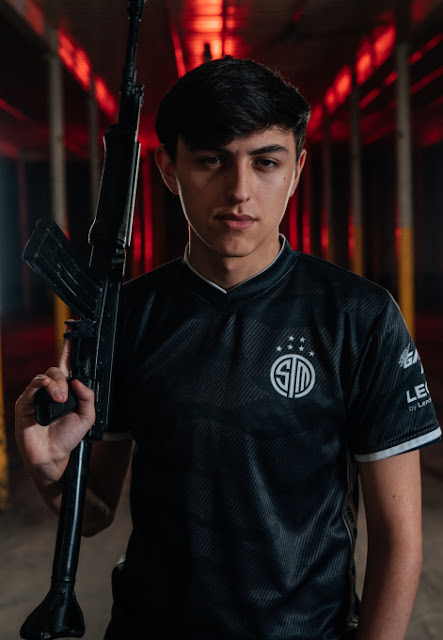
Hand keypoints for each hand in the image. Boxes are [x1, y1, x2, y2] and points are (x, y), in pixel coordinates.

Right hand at [15, 336, 94, 487]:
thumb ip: (88, 397)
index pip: (68, 363)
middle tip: (65, 397)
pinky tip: (45, 387)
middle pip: (57, 369)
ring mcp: (38, 395)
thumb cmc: (68, 437)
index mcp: (67, 390)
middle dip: (63, 380)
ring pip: (46, 376)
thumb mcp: (87, 416)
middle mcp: (52, 389)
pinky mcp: (25, 403)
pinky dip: (40, 383)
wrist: (53, 456)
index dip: (70, 345)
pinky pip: (32, 386)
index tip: (73, 325)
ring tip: (59, 399)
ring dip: (55, 384)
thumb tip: (78, 381)